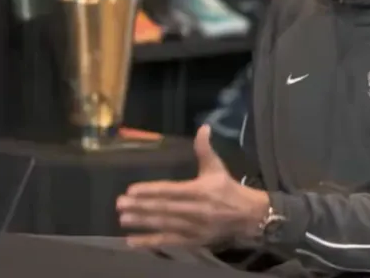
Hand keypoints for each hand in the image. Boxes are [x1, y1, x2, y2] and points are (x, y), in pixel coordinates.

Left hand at [116, 125, 269, 247]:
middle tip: (120, 204)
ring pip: (164, 225)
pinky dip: (150, 242)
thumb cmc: (228, 190)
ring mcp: (193, 228)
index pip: (170, 190)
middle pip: (164, 209)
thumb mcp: (217, 168)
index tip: (132, 190)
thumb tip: (204, 127)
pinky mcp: (193, 241)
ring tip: (123, 219)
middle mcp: (195, 210)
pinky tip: (133, 241)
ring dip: (142, 223)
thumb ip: (205, 149)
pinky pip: (169, 242)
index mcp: (200, 191)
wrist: (249, 217)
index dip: (150, 190)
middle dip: (141, 206)